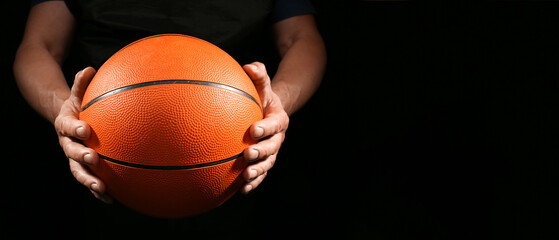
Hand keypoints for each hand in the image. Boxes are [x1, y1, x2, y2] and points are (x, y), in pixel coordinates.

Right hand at [54, 67, 112, 202]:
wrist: (67, 119)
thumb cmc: (78, 105)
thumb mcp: (77, 93)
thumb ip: (81, 84)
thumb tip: (89, 68)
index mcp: (65, 124)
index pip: (67, 127)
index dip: (75, 129)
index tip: (85, 130)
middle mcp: (66, 143)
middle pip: (70, 153)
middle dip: (81, 157)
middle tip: (93, 159)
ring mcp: (73, 157)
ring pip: (78, 171)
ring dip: (89, 180)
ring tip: (101, 188)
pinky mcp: (82, 167)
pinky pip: (89, 180)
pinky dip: (98, 191)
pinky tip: (111, 199)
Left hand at [241, 62, 288, 193]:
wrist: (270, 112)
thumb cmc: (262, 96)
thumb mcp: (263, 85)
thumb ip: (258, 75)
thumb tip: (248, 66)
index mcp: (279, 119)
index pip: (274, 124)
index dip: (265, 128)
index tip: (253, 130)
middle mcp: (278, 137)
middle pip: (273, 147)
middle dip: (261, 152)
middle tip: (247, 154)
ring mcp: (273, 151)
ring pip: (268, 164)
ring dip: (258, 172)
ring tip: (246, 177)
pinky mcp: (266, 161)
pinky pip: (261, 174)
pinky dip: (254, 183)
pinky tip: (241, 190)